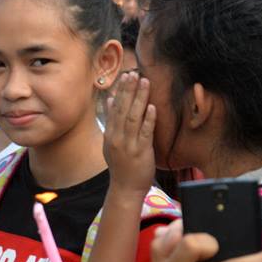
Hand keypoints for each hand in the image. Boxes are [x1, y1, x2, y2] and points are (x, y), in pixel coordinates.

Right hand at [103, 72, 155, 195]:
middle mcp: (117, 137)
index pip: (115, 108)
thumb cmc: (122, 166)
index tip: (126, 76)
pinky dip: (148, 120)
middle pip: (123, 109)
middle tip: (134, 73)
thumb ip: (112, 121)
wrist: (125, 188)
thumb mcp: (111, 143)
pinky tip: (152, 107)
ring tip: (144, 83)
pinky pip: (145, 133)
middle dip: (129, 90)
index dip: (121, 91)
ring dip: (139, 99)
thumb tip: (111, 101)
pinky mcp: (140, 152)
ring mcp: (128, 145)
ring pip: (133, 118)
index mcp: (110, 134)